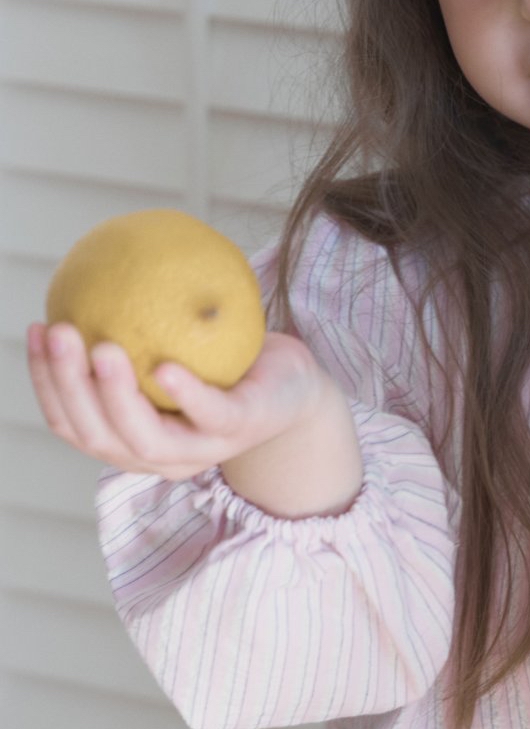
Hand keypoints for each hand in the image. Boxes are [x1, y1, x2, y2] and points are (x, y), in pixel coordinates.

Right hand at [27, 322, 335, 483]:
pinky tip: (165, 365)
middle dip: (68, 386)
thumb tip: (85, 271)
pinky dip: (185, 394)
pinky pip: (209, 414)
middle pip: (97, 434)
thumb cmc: (222, 363)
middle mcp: (160, 457)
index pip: (71, 422)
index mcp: (131, 441)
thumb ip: (130, 326)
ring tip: (102, 348)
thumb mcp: (170, 344)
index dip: (44, 381)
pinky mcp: (241, 429)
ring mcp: (202, 449)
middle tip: (61, 332)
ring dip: (115, 395)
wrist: (294, 385)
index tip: (35, 329)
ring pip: (144, 439)